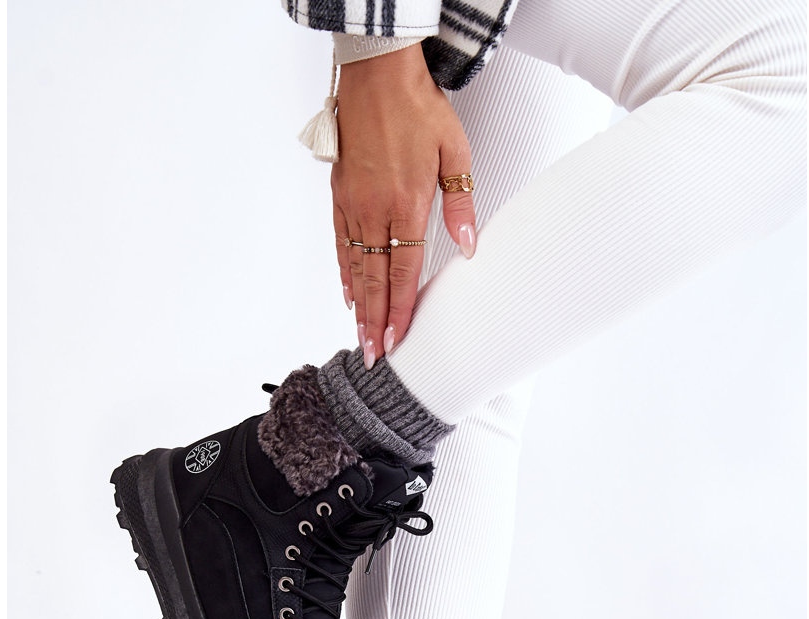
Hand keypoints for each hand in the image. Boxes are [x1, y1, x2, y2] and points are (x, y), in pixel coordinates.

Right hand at [331, 44, 475, 367]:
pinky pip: (340, 242)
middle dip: (373, 321)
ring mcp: (353, 203)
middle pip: (373, 279)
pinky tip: (348, 292)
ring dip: (357, 305)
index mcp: (406, 203)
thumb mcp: (455, 152)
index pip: (402, 271)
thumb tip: (468, 247)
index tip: (395, 340)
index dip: (398, 310)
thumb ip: (461, 205)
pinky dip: (344, 271)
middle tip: (371, 355)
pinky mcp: (340, 193)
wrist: (378, 73)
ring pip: (354, 265)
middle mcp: (375, 209)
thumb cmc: (420, 109)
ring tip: (360, 334)